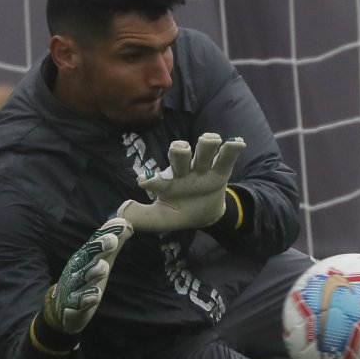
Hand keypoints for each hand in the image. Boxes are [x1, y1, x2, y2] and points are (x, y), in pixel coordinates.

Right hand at [43, 218, 132, 333]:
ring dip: (93, 272)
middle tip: (112, 240)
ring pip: (83, 279)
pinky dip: (86, 300)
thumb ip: (112, 244)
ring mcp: (74, 288)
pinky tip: (95, 296)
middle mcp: (77, 270)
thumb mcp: (99, 260)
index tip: (121, 224)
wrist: (61, 308)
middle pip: (88, 257)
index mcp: (84, 258)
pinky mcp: (73, 307)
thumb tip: (126, 223)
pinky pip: (80, 303)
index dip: (107, 233)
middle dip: (99, 248)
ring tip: (103, 267)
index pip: (96, 242)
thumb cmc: (84, 279)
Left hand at [117, 132, 245, 232]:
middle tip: (180, 149)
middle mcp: (183, 171)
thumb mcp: (160, 219)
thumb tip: (122, 214)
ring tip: (210, 139)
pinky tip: (237, 142)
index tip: (144, 181)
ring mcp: (202, 170)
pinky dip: (232, 149)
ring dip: (206, 144)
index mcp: (166, 183)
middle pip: (181, 154)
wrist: (203, 216)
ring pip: (204, 151)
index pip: (158, 180)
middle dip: (179, 150)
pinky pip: (226, 158)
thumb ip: (141, 217)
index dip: (151, 180)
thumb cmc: (178, 212)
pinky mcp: (221, 172)